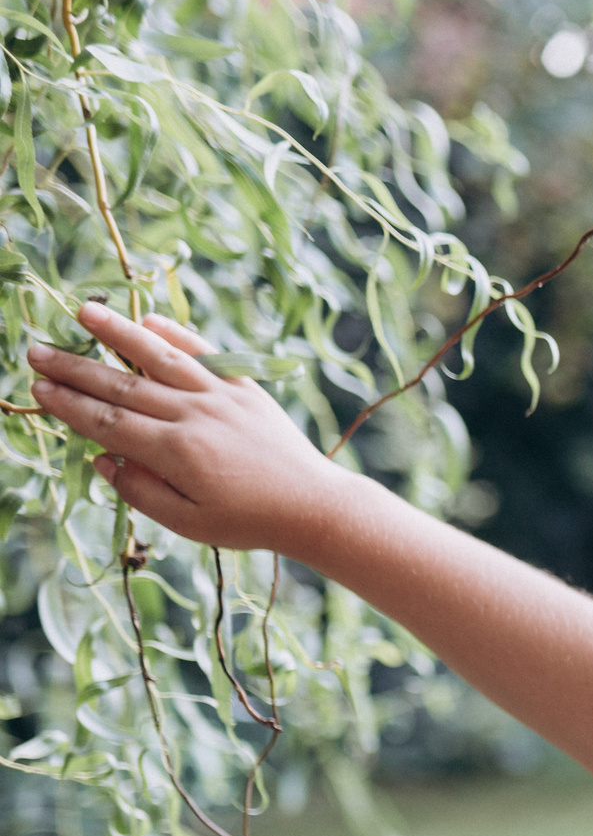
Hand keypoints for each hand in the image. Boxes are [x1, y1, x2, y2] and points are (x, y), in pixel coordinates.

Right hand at [26, 302, 356, 558]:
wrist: (314, 506)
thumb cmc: (248, 522)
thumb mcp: (189, 523)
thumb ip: (140, 492)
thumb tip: (101, 459)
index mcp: (176, 453)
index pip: (108, 422)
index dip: (69, 404)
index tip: (37, 388)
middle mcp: (195, 416)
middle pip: (123, 385)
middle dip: (75, 368)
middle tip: (35, 351)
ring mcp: (222, 396)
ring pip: (161, 357)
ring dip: (119, 333)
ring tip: (84, 311)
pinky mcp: (246, 388)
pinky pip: (206, 354)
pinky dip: (177, 335)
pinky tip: (150, 320)